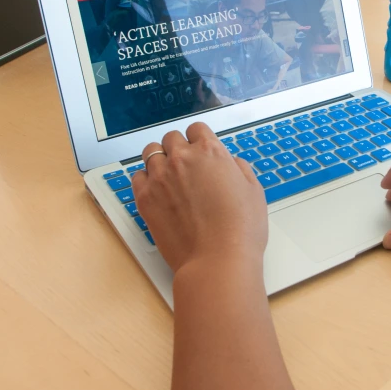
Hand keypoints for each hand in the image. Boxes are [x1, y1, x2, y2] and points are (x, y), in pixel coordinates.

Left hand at [131, 122, 267, 273]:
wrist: (218, 260)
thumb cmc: (240, 230)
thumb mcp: (253, 191)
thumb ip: (240, 169)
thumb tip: (231, 163)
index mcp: (210, 152)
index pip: (196, 128)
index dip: (200, 139)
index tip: (200, 150)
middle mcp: (181, 158)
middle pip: (171, 138)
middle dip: (179, 148)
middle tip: (186, 166)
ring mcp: (160, 177)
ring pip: (150, 152)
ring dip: (160, 160)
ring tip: (168, 176)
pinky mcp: (144, 198)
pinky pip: (137, 176)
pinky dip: (145, 179)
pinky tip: (156, 191)